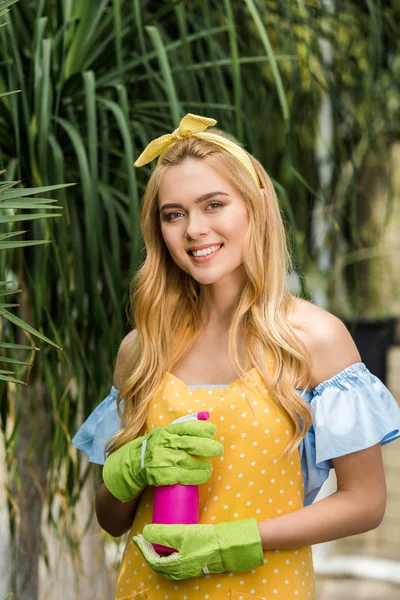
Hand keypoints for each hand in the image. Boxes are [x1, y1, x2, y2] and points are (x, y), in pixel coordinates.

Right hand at [103, 420, 222, 501]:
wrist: (129, 466)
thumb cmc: (152, 448)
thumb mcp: (164, 434)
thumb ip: (183, 426)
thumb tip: (205, 415)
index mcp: (165, 432)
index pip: (185, 427)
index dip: (200, 428)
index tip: (212, 430)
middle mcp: (163, 444)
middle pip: (189, 443)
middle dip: (206, 446)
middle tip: (218, 449)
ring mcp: (161, 459)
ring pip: (186, 461)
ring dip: (201, 465)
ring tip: (209, 468)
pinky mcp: (159, 474)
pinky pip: (180, 476)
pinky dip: (194, 477)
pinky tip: (202, 476)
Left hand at [133, 519, 263, 579]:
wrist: (226, 547)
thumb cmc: (203, 540)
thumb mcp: (180, 533)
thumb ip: (161, 532)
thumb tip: (145, 532)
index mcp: (174, 566)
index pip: (151, 560)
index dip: (143, 549)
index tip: (138, 538)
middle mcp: (179, 571)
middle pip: (157, 564)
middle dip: (148, 552)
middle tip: (144, 539)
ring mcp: (187, 570)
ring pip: (166, 565)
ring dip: (157, 554)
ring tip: (155, 541)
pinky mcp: (194, 565)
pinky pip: (175, 563)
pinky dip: (167, 556)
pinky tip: (171, 546)